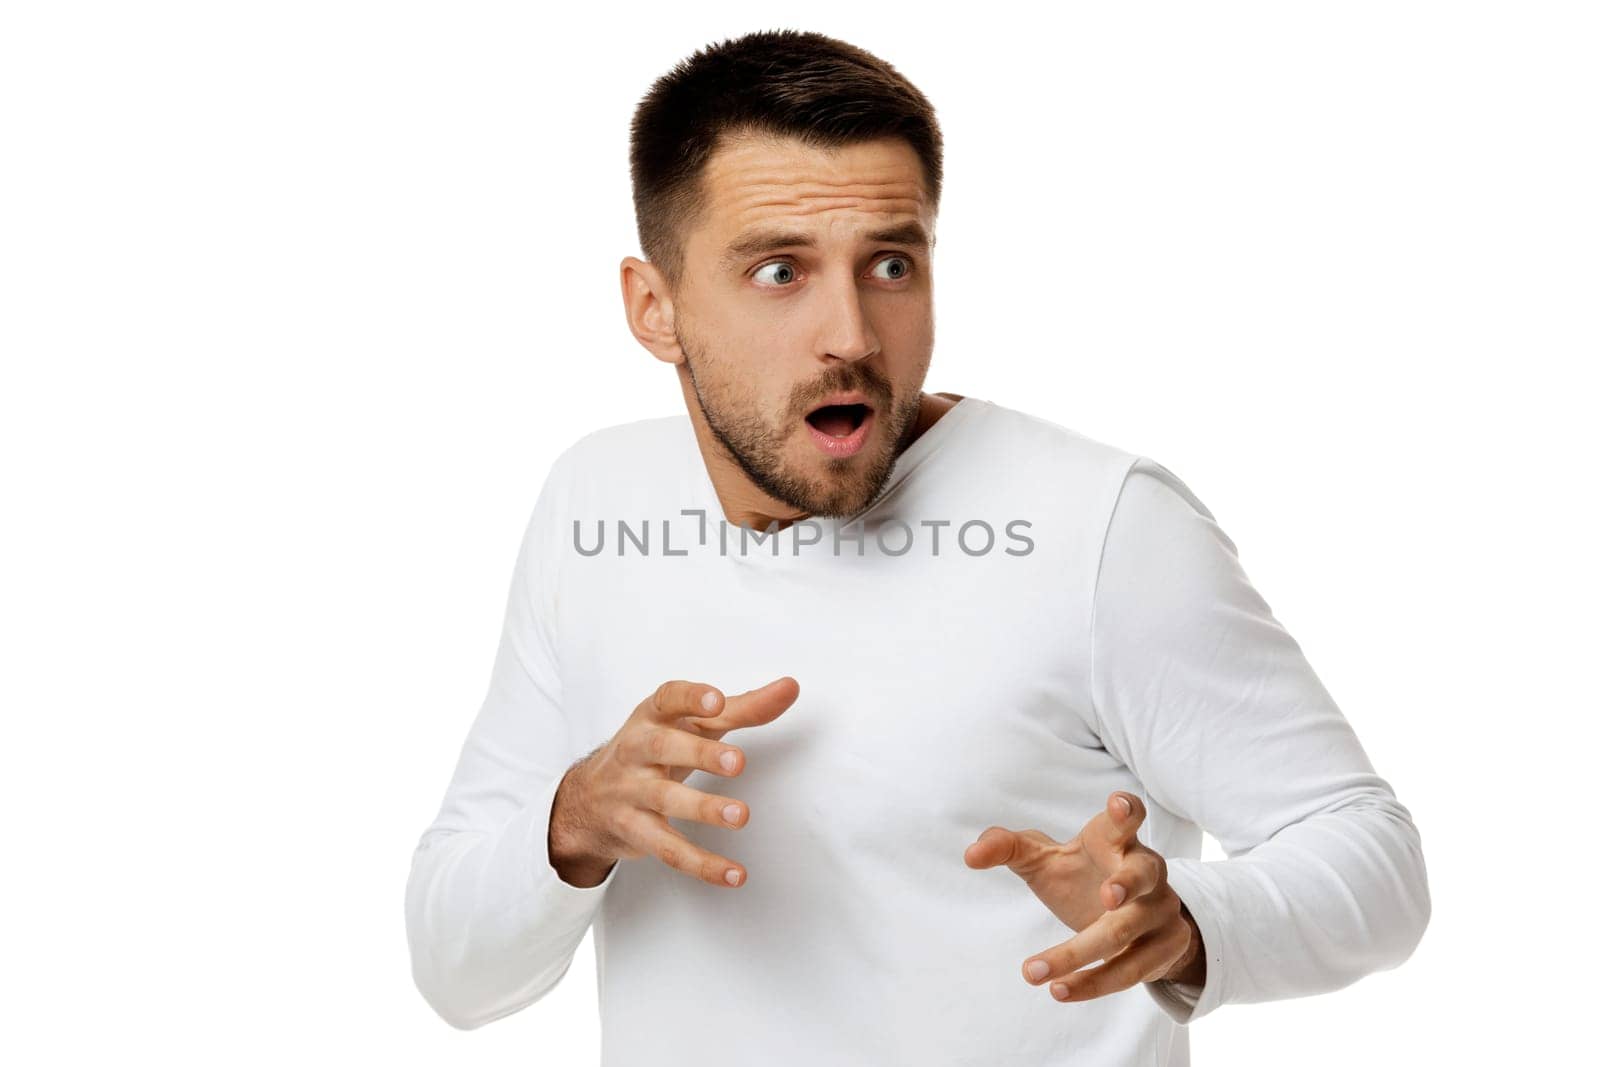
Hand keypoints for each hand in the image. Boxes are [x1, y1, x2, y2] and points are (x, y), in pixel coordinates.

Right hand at [549, 676, 799, 888]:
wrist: (589, 798)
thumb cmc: (655, 749)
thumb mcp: (691, 724)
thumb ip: (743, 707)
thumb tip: (790, 688)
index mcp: (653, 716)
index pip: (668, 699)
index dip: (691, 699)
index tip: (717, 701)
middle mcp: (637, 749)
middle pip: (664, 748)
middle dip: (700, 754)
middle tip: (737, 762)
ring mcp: (632, 791)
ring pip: (664, 799)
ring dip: (703, 808)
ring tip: (740, 815)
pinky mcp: (635, 831)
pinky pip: (667, 849)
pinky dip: (701, 864)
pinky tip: (733, 873)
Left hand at [963, 791, 1202, 1002]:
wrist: (1134, 921)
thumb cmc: (1082, 876)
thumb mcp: (1043, 860)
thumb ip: (1007, 848)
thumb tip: (970, 855)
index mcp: (1116, 841)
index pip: (1126, 819)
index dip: (1126, 810)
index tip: (1118, 805)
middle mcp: (1148, 871)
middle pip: (1143, 874)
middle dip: (1127, 884)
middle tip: (1107, 897)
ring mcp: (1161, 910)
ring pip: (1125, 933)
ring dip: (1079, 956)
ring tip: (1032, 972)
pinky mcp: (1166, 947)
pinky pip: (1131, 970)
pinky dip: (1093, 984)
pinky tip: (1059, 990)